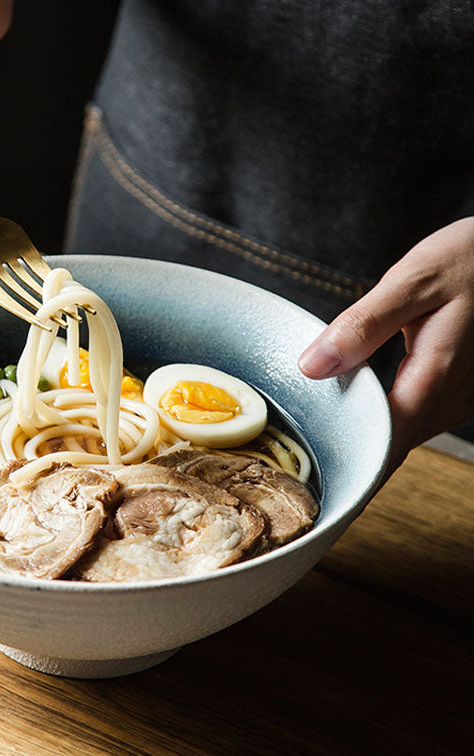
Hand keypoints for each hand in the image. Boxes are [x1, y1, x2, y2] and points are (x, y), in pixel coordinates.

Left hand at [299, 217, 473, 473]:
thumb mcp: (412, 281)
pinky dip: (387, 423)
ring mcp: (459, 397)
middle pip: (396, 445)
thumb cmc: (467, 260)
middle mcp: (454, 396)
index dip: (355, 465)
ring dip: (371, 443)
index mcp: (438, 374)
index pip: (389, 440)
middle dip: (357, 458)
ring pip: (408, 436)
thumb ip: (363, 326)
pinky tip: (361, 418)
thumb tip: (312, 366)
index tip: (325, 481)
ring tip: (328, 446)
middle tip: (312, 469)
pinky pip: (417, 419)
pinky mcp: (456, 390)